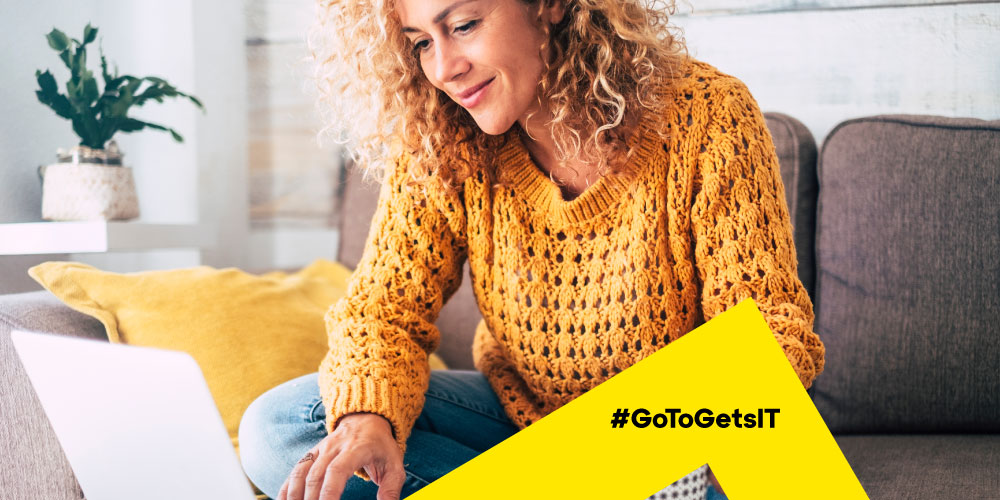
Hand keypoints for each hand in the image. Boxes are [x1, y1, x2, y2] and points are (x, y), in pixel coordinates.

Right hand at [277, 412, 405, 499]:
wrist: (367, 420)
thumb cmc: (381, 447)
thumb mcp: (394, 466)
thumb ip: (391, 490)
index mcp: (356, 449)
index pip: (337, 470)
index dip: (329, 492)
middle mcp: (334, 447)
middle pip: (316, 475)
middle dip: (311, 499)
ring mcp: (320, 450)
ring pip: (301, 472)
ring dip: (295, 494)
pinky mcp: (312, 454)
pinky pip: (296, 470)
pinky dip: (287, 487)